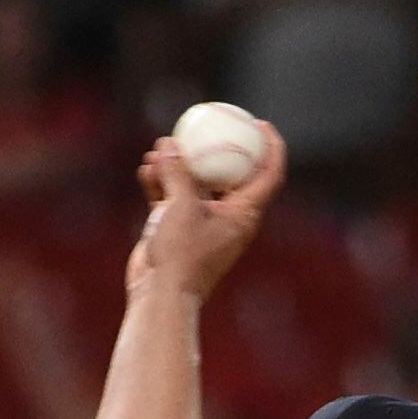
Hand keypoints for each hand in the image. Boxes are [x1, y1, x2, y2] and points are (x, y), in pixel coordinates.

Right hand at [124, 120, 283, 304]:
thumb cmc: (180, 254)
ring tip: (157, 150)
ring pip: (194, 183)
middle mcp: (227, 217)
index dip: (271, 147)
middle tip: (202, 127)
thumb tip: (168, 144)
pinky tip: (146, 170)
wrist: (159, 294)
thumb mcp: (181, 206)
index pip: (268, 175)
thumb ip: (178, 172)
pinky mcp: (178, 229)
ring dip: (177, 165)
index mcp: (243, 214)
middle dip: (213, 148)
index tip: (261, 124)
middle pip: (229, 173)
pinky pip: (172, 197)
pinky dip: (160, 183)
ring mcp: (202, 223)